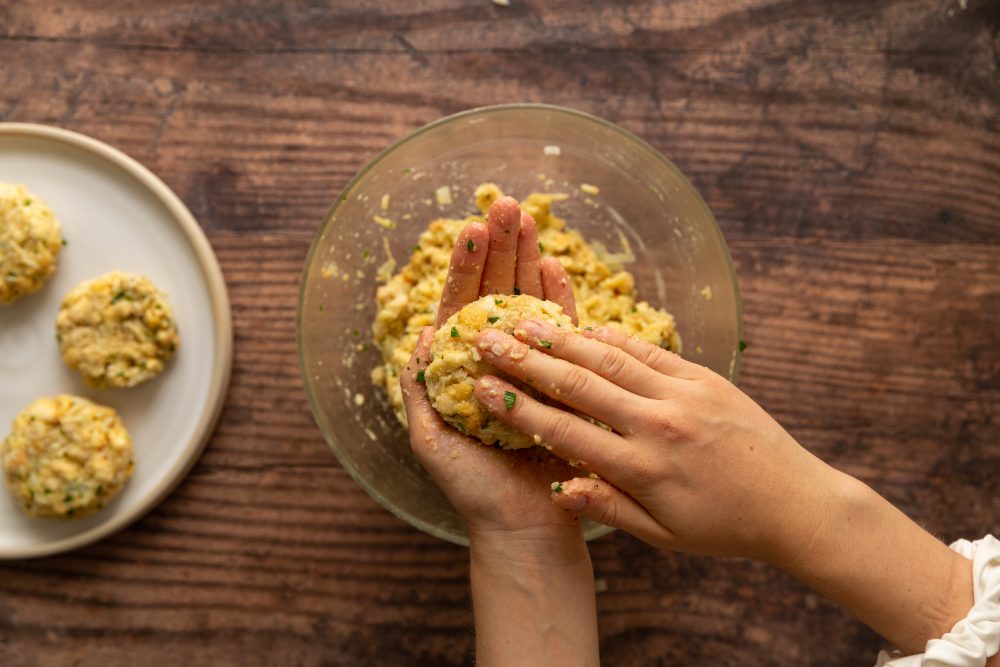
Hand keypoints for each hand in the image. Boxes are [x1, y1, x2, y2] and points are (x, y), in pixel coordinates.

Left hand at [403, 197, 599, 665]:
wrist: (526, 525)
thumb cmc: (474, 490)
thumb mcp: (430, 439)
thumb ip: (418, 391)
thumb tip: (418, 339)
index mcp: (459, 368)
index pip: (460, 306)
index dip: (465, 268)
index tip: (472, 227)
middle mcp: (493, 359)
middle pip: (495, 292)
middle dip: (500, 248)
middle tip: (507, 205)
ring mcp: (528, 364)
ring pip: (527, 301)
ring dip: (527, 259)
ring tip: (529, 218)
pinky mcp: (561, 378)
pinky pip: (560, 330)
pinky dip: (558, 298)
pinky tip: (555, 266)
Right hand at [469, 319, 842, 563]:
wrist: (795, 503)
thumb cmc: (724, 526)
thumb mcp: (663, 535)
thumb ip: (608, 507)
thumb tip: (559, 490)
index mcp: (643, 467)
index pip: (565, 431)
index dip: (518, 407)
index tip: (482, 387)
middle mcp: (659, 424)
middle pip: (579, 383)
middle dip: (527, 359)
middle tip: (488, 338)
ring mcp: (683, 394)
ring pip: (611, 357)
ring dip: (563, 337)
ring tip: (523, 319)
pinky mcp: (704, 377)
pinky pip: (649, 350)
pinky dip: (613, 337)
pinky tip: (584, 326)